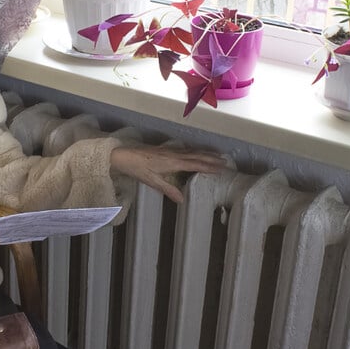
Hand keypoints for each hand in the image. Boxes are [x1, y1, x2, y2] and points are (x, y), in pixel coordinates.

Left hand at [110, 145, 228, 203]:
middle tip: (225, 161)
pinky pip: (185, 149)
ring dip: (205, 153)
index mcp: (172, 162)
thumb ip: (168, 190)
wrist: (124, 155)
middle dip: (212, 158)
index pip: (195, 164)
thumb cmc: (137, 168)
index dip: (209, 166)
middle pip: (197, 155)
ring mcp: (170, 150)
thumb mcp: (152, 181)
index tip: (221, 168)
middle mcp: (174, 154)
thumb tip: (182, 200)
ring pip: (192, 150)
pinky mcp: (165, 149)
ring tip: (217, 155)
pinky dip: (195, 150)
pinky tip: (197, 151)